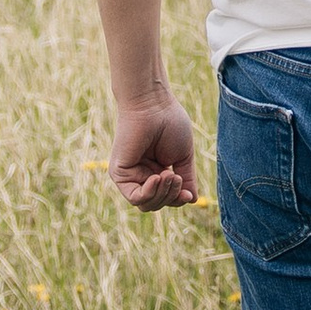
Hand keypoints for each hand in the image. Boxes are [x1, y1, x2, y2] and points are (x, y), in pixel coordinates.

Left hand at [108, 92, 198, 209]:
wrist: (154, 105)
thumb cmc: (169, 123)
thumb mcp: (183, 157)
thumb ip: (186, 179)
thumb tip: (191, 200)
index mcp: (156, 171)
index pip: (166, 198)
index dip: (177, 199)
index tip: (187, 192)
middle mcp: (141, 175)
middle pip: (156, 204)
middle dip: (171, 196)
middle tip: (177, 177)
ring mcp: (129, 176)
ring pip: (146, 204)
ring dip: (162, 194)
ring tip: (170, 174)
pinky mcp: (119, 173)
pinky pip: (134, 197)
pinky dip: (149, 193)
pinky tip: (157, 177)